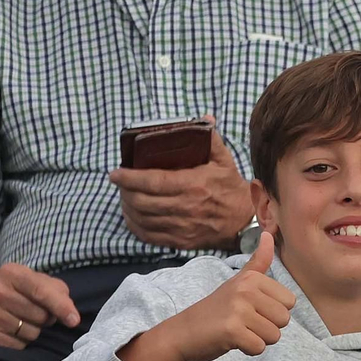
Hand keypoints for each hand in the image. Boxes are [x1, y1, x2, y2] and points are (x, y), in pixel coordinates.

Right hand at [0, 263, 79, 348]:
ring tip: (22, 321)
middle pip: (40, 316)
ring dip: (34, 331)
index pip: (42, 292)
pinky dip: (21, 341)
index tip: (74, 321)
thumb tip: (70, 314)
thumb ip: (57, 291)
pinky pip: (18, 346)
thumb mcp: (33, 280)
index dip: (61, 307)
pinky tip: (12, 331)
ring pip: (31, 333)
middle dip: (46, 318)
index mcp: (11, 273)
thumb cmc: (14, 290)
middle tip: (36, 313)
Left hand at [110, 126, 251, 249]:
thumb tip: (204, 118)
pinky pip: (149, 236)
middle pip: (141, 201)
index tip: (115, 173)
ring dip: (127, 207)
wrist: (245, 220)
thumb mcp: (223, 160)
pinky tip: (132, 216)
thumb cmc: (231, 187)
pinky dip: (135, 226)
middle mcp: (185, 207)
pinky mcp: (181, 241)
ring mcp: (182, 227)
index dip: (129, 178)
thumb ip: (210, 139)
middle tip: (120, 183)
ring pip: (142, 219)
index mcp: (193, 184)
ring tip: (125, 196)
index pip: (152, 181)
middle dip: (124, 191)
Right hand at [157, 232, 295, 360]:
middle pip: (284, 319)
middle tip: (244, 322)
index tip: (251, 309)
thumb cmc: (216, 308)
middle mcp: (246, 290)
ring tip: (238, 330)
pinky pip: (259, 348)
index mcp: (252, 278)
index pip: (289, 302)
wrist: (183, 331)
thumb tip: (268, 233)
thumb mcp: (238, 281)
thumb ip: (258, 262)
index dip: (273, 311)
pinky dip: (248, 349)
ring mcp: (238, 309)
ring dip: (258, 339)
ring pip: (274, 335)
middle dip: (267, 327)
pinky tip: (232, 341)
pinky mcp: (232, 331)